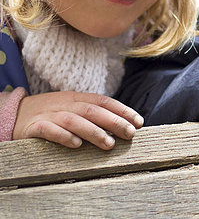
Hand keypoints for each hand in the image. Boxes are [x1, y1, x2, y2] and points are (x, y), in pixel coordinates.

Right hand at [13, 91, 143, 149]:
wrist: (13, 114)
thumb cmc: (50, 115)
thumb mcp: (72, 109)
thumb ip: (94, 114)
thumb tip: (124, 125)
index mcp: (76, 98)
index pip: (104, 101)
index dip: (123, 110)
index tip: (139, 122)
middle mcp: (65, 104)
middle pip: (93, 110)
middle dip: (114, 121)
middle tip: (130, 133)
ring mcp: (49, 114)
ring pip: (74, 120)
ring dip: (94, 131)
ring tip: (109, 144)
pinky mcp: (33, 127)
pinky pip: (49, 130)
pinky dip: (63, 136)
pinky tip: (76, 145)